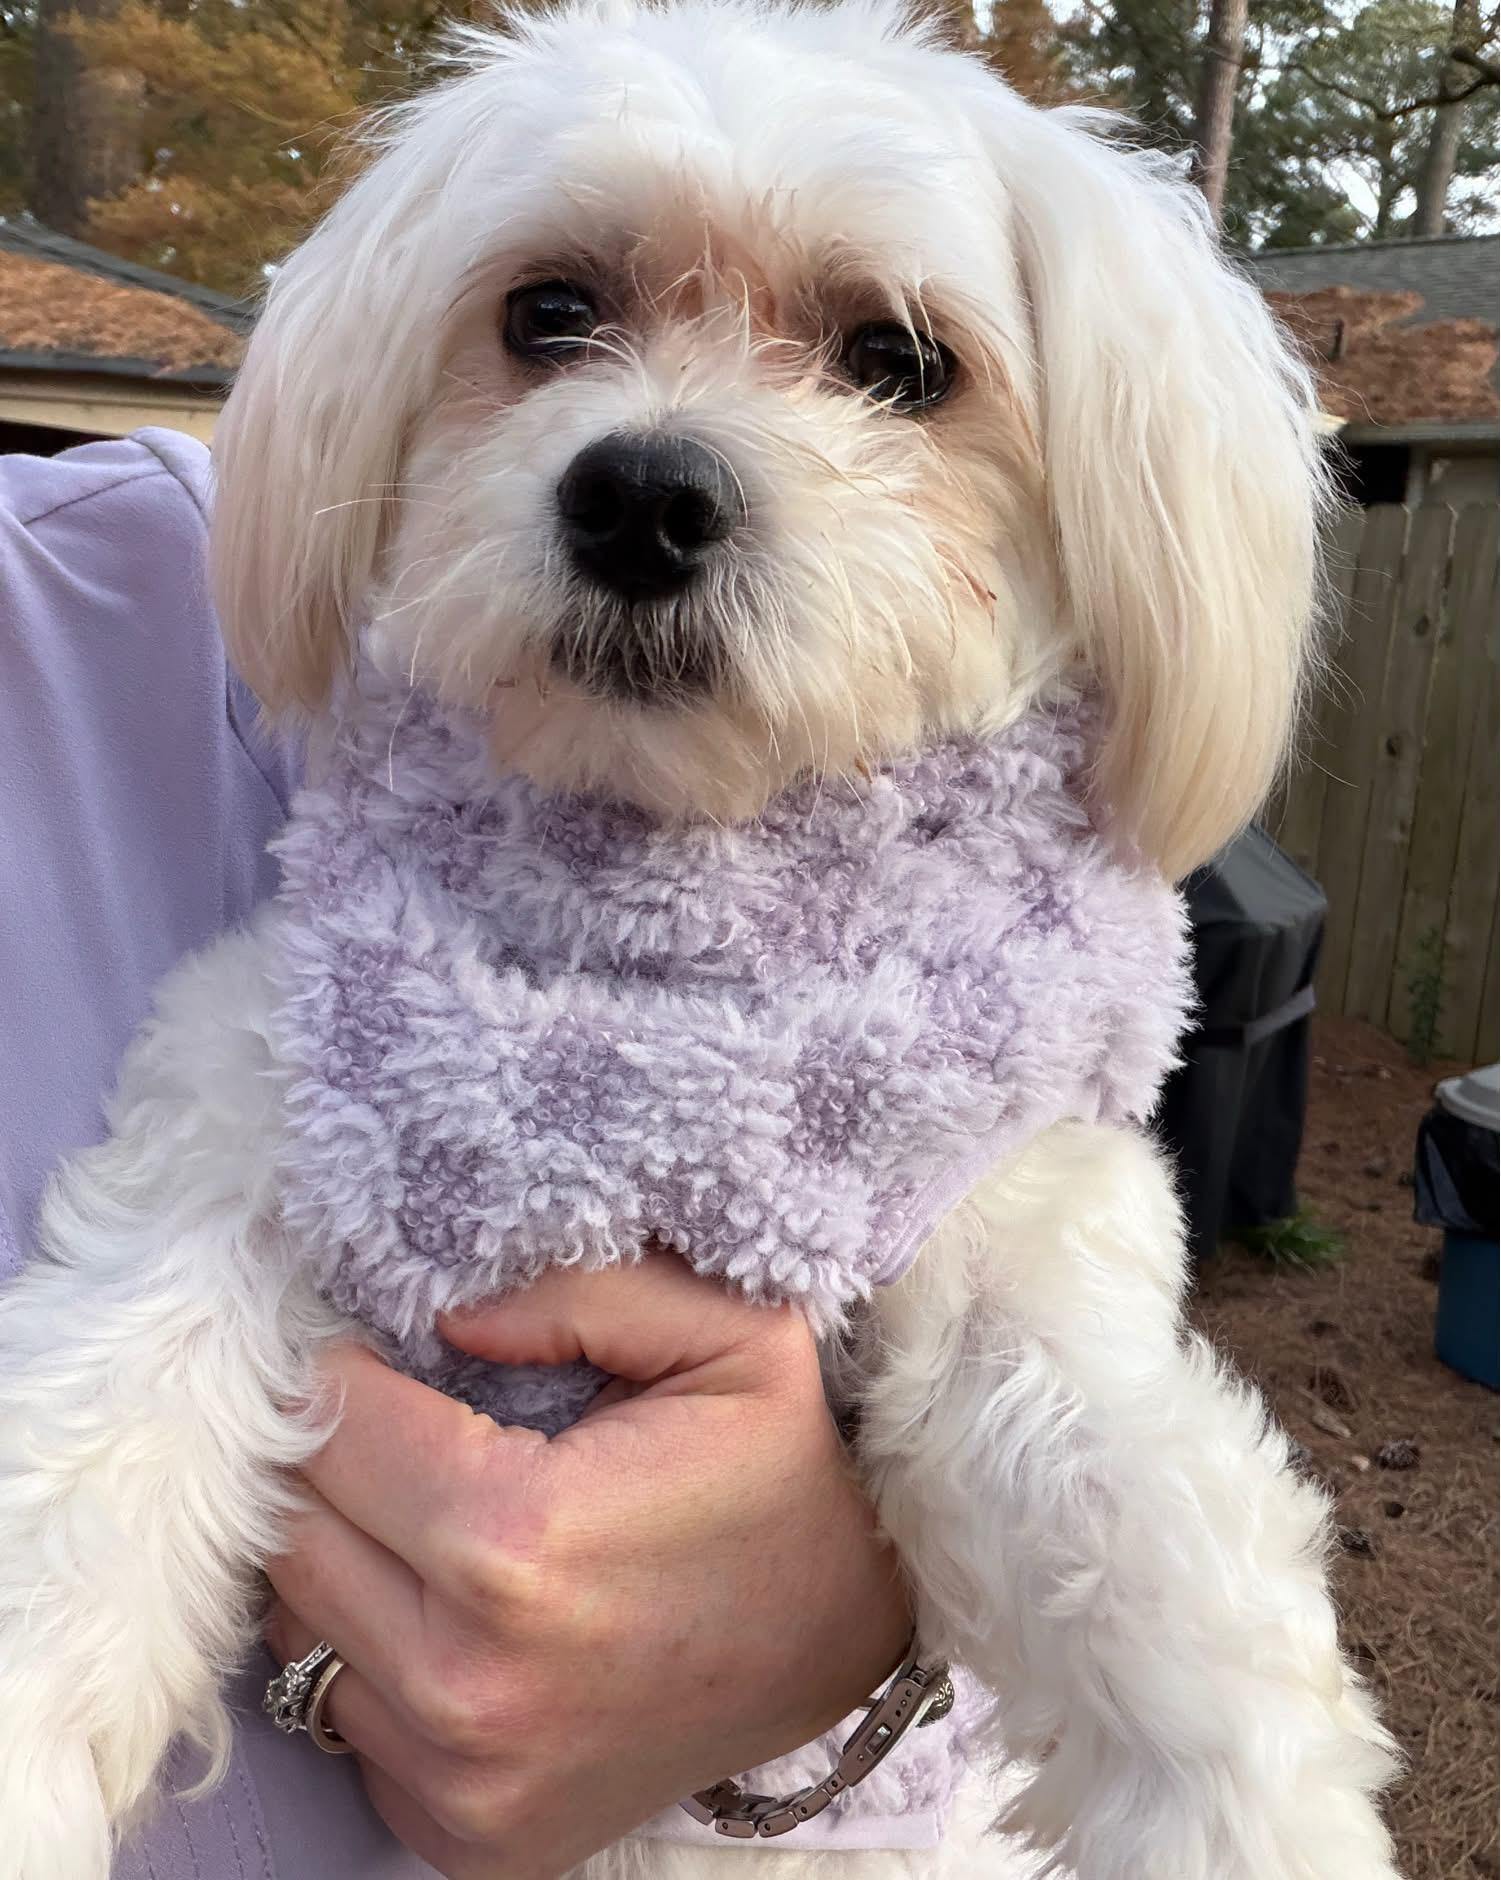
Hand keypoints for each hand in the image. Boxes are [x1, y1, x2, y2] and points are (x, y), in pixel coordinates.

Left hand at [264, 1254, 910, 1879]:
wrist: (845, 1642)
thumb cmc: (783, 1473)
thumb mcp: (729, 1332)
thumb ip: (580, 1287)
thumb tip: (439, 1312)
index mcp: (518, 1542)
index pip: (328, 1427)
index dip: (346, 1366)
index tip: (385, 1347)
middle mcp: (467, 1684)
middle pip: (292, 1529)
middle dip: (329, 1456)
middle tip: (400, 1416)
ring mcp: (460, 1779)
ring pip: (297, 1628)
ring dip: (342, 1554)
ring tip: (426, 1507)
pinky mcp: (464, 1837)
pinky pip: (342, 1718)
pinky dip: (372, 1652)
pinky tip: (452, 1606)